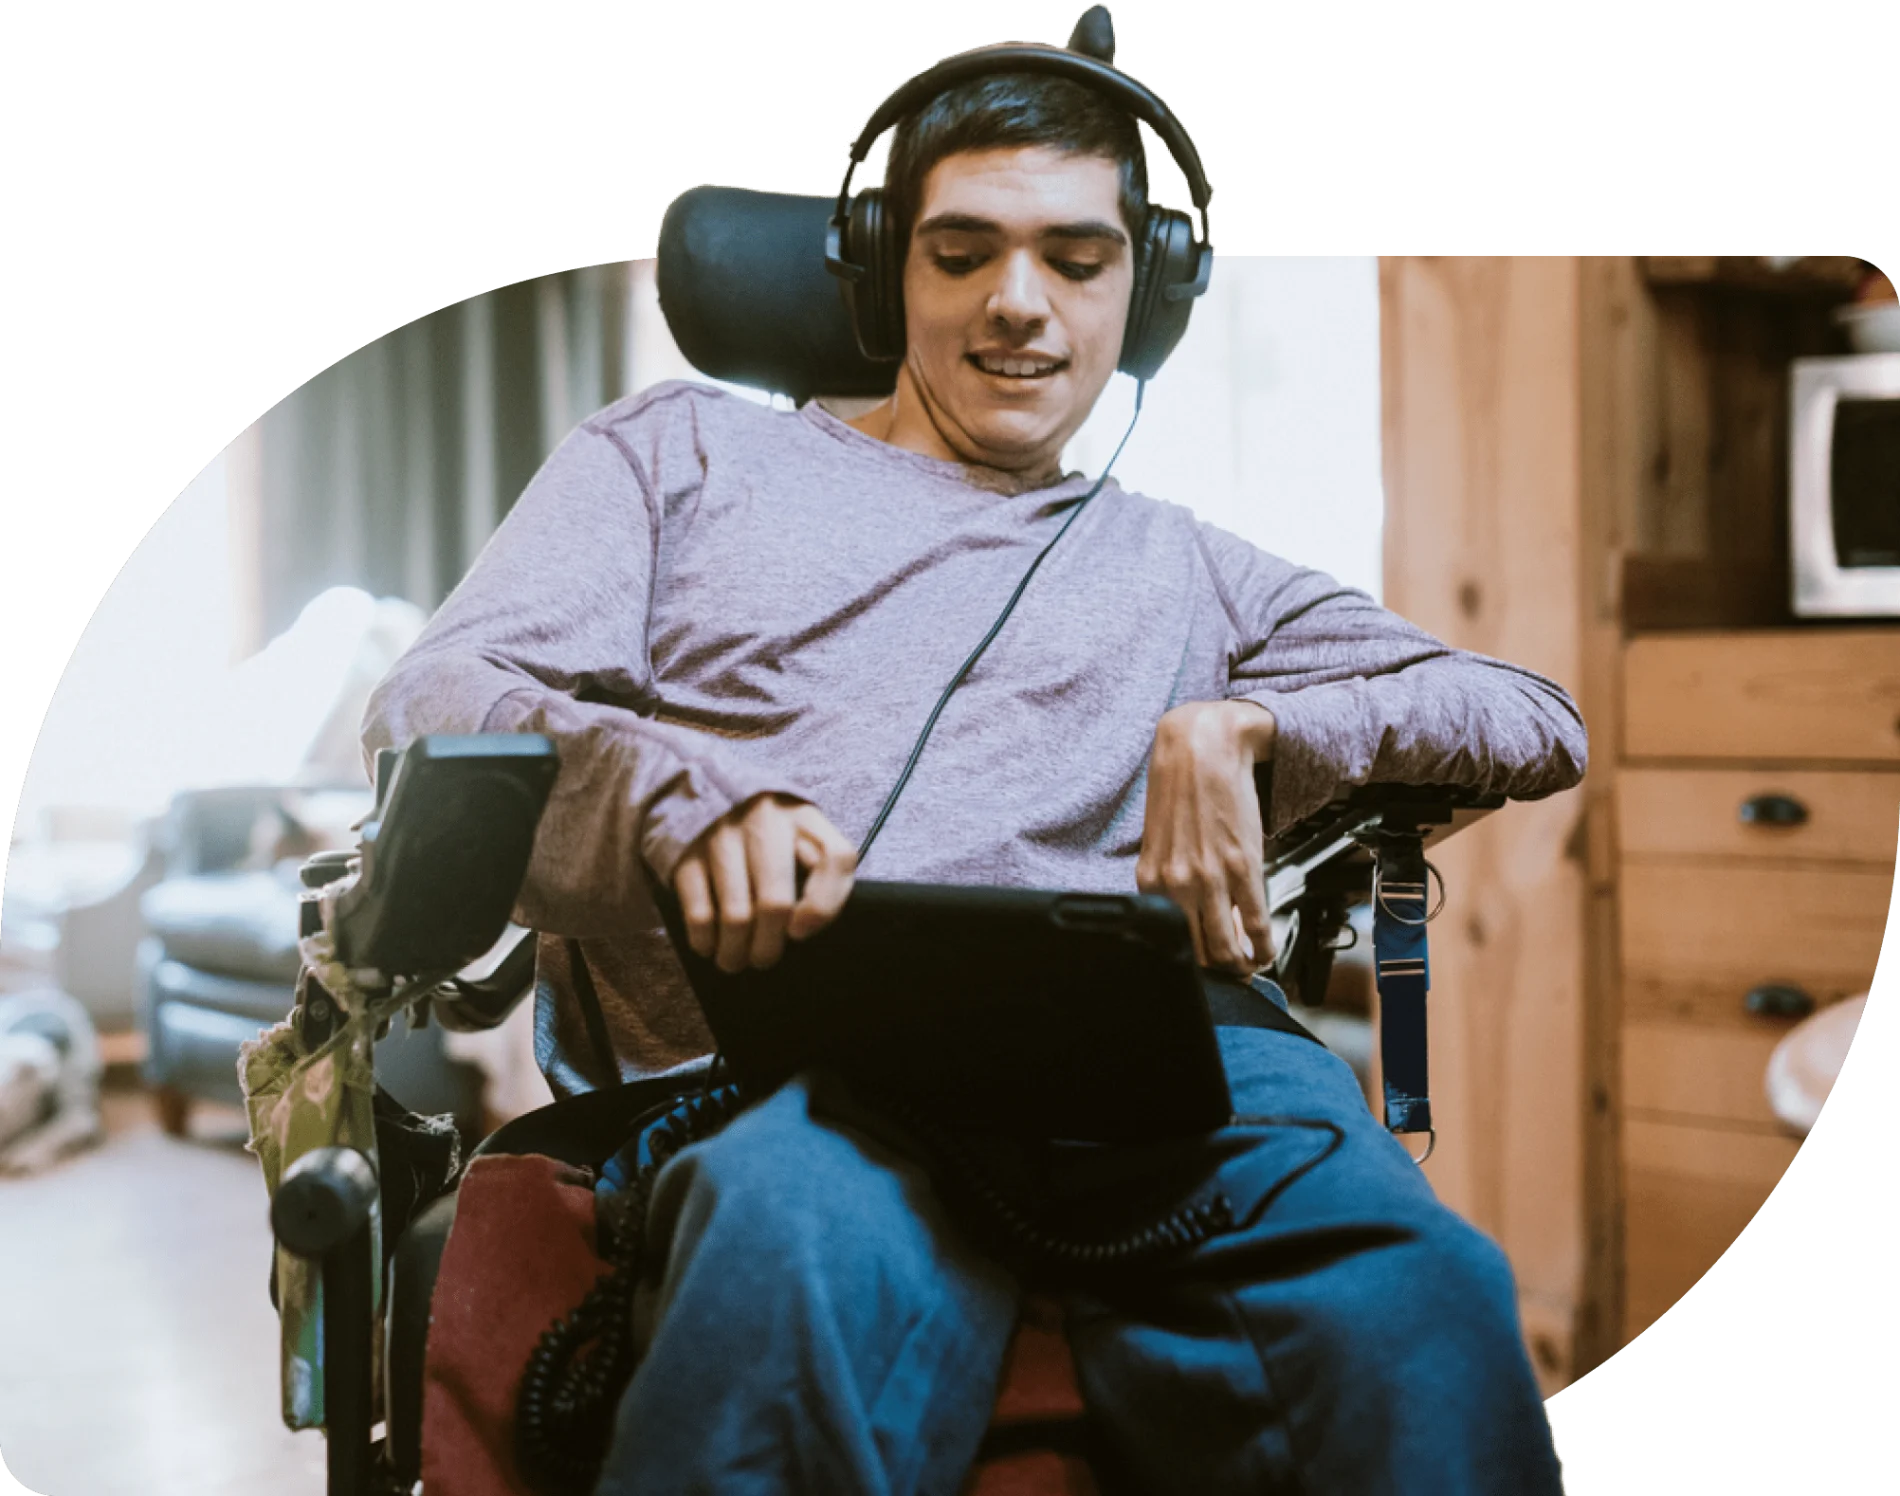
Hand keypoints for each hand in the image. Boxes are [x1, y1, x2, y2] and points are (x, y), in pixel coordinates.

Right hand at [672, 794, 857, 972]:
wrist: (702, 787)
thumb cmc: (764, 829)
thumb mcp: (799, 833)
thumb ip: (818, 870)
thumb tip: (803, 929)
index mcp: (805, 818)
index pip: (835, 858)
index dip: (825, 905)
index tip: (802, 933)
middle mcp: (766, 821)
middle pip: (775, 901)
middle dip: (769, 945)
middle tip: (764, 960)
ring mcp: (723, 836)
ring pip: (736, 915)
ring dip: (735, 951)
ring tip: (735, 961)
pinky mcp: (687, 853)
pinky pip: (699, 911)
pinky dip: (704, 939)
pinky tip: (708, 945)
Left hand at [1136, 700, 1277, 977]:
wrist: (1202, 748)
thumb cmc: (1180, 789)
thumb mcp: (1162, 842)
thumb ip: (1170, 881)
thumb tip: (1189, 916)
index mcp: (1152, 881)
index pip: (1166, 943)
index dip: (1188, 963)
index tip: (1203, 970)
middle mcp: (1176, 886)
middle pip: (1197, 955)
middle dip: (1217, 972)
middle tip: (1232, 974)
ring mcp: (1210, 880)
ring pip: (1226, 949)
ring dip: (1242, 966)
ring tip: (1251, 965)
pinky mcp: (1243, 868)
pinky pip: (1257, 924)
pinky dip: (1264, 947)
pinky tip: (1266, 950)